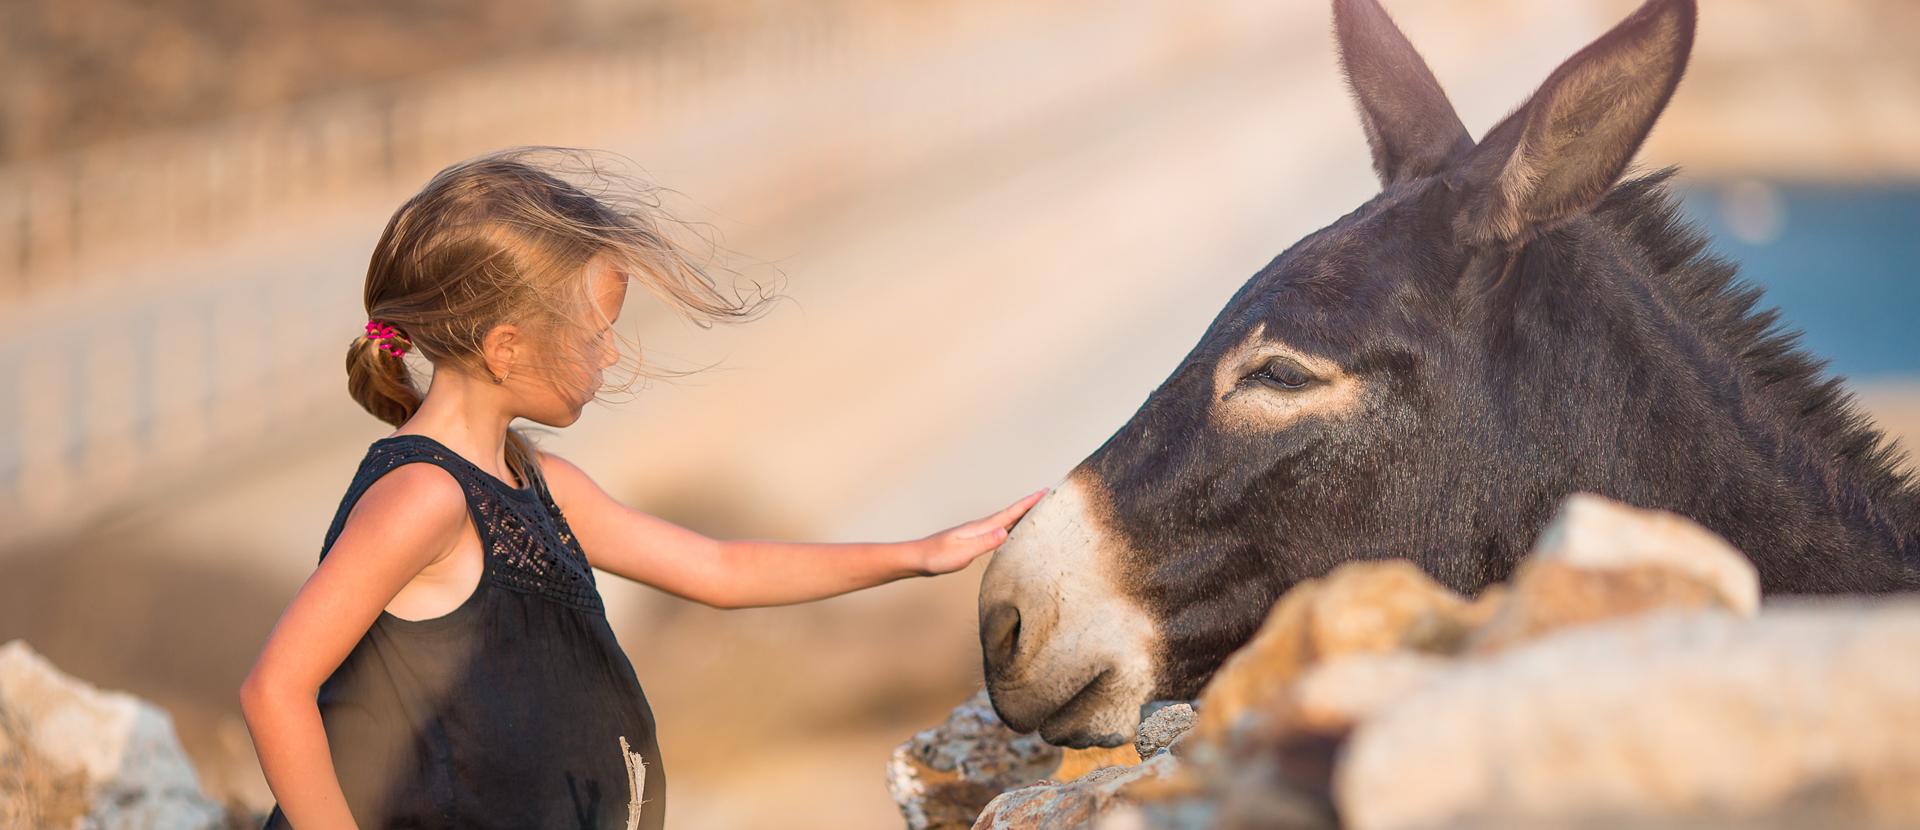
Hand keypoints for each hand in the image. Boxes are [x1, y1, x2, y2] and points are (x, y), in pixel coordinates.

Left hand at [916, 488, 1048, 575]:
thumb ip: (984, 542)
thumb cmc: (937, 557)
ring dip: (1021, 515)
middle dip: (1030, 504)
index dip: (1028, 503)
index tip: (1045, 491)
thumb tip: (1005, 531)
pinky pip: (998, 530)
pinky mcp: (973, 540)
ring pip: (1005, 521)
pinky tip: (1012, 531)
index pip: (1009, 513)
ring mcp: (977, 532)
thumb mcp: (962, 552)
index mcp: (981, 528)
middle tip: (1048, 496)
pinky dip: (1011, 527)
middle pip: (1011, 513)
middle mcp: (981, 527)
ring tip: (1037, 511)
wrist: (918, 558)